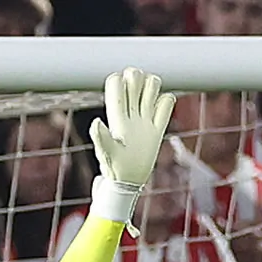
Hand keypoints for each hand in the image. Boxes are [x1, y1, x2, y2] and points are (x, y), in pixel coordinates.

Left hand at [89, 67, 175, 222]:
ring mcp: (144, 119)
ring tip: (149, 99)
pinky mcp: (157, 128)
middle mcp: (130, 113)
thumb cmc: (115, 169)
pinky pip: (166, 105)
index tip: (120, 88)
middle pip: (135, 79)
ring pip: (151, 87)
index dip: (118, 80)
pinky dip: (166, 102)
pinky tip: (161, 111)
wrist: (128, 182)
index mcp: (117, 116)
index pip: (116, 85)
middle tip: (136, 92)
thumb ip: (101, 138)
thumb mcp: (107, 154)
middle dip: (136, 77)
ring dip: (152, 86)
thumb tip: (95, 122)